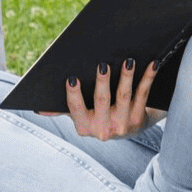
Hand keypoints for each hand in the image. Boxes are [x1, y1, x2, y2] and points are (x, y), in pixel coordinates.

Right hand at [43, 59, 158, 140]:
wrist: (129, 128)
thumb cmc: (99, 115)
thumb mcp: (79, 116)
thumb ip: (62, 109)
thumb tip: (39, 109)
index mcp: (84, 127)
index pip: (76, 109)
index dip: (73, 94)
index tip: (71, 78)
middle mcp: (103, 130)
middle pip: (102, 101)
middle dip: (102, 83)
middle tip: (102, 65)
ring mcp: (123, 125)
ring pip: (124, 96)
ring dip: (126, 77)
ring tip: (128, 61)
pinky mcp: (140, 119)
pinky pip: (143, 94)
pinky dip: (148, 78)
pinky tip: (152, 64)